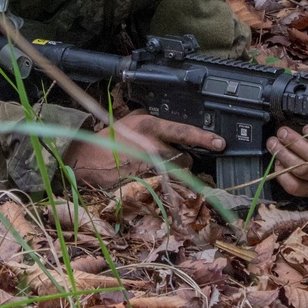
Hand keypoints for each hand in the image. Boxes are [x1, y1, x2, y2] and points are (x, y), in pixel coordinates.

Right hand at [65, 112, 224, 187]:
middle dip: (182, 160)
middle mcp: (152, 147)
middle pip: (185, 159)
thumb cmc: (108, 138)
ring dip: (173, 174)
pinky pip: (165, 187)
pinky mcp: (145, 185)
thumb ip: (153, 121)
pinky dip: (163, 185)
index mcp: (149, 127)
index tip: (220, 143)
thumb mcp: (131, 120)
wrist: (86, 160)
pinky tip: (151, 180)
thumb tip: (171, 125)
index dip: (203, 137)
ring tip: (156, 168)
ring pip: (177, 175)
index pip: (183, 131)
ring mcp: (149, 169)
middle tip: (170, 158)